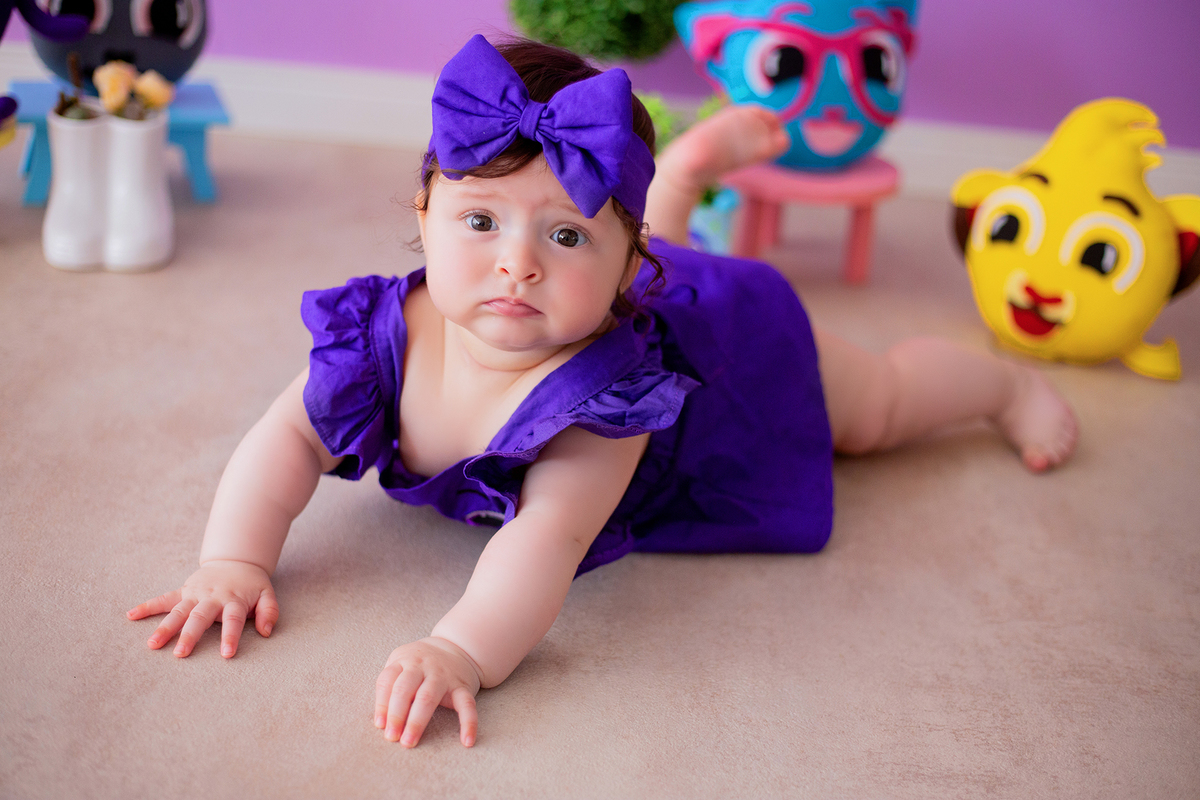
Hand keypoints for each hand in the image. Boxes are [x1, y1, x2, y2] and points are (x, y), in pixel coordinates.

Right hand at [127, 560, 279, 657]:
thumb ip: (269, 612)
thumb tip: (266, 632)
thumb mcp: (267, 595)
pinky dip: (147, 606)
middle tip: (180, 654)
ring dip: (165, 627)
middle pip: (200, 617)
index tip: (226, 654)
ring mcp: (195, 593)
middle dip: (190, 635)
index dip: (230, 636)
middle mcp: (212, 597)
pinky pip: (164, 599)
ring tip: (153, 644)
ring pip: (178, 611)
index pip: (233, 620)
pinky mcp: (184, 590)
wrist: (236, 560)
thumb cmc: (252, 584)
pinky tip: (131, 615)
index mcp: (233, 600)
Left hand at [374, 637, 482, 747]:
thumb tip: (383, 723)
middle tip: (391, 737)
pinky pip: (466, 705)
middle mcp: (423, 666)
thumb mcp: (402, 663)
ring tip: (409, 742)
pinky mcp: (462, 686)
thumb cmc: (421, 664)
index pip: (388, 681)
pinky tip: (467, 741)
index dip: (382, 704)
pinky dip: (468, 723)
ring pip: (428, 698)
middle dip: (396, 715)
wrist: (458, 648)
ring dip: (416, 722)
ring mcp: (444, 676)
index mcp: (405, 660)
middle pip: (405, 689)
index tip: (380, 726)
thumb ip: (390, 686)